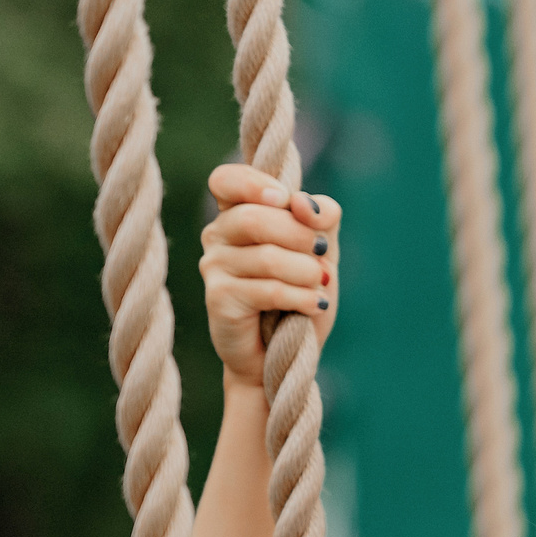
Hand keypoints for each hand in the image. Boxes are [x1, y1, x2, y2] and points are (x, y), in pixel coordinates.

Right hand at [199, 164, 340, 388]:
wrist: (284, 356)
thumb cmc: (300, 297)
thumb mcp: (320, 252)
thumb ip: (321, 218)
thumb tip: (303, 203)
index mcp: (238, 213)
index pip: (226, 179)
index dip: (255, 183)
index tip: (285, 200)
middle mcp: (218, 235)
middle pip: (255, 218)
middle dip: (300, 236)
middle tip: (322, 254)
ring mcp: (213, 266)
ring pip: (266, 256)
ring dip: (306, 271)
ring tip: (320, 286)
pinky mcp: (219, 299)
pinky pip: (267, 289)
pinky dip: (301, 297)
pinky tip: (314, 305)